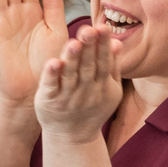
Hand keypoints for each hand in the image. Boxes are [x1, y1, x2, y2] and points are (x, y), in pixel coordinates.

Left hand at [34, 24, 123, 142]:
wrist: (73, 138)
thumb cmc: (91, 108)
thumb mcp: (108, 90)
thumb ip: (112, 66)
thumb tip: (118, 42)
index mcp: (102, 85)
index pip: (103, 62)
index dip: (103, 45)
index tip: (103, 27)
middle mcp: (86, 91)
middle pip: (88, 66)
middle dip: (89, 48)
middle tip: (88, 29)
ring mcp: (67, 97)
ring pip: (70, 75)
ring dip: (72, 59)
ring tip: (73, 43)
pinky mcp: (49, 101)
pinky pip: (51, 87)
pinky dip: (51, 76)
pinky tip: (52, 63)